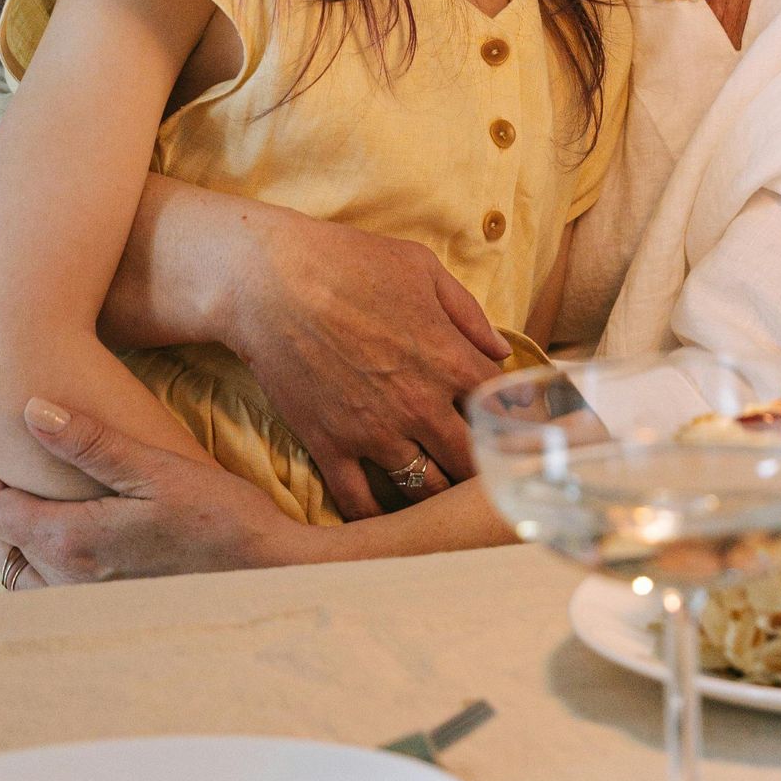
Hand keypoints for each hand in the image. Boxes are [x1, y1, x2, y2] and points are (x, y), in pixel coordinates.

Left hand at [0, 397, 303, 584]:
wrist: (265, 571)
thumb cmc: (220, 517)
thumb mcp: (156, 468)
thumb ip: (91, 442)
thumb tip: (33, 412)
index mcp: (74, 541)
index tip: (3, 443)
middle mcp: (70, 581)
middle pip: (2, 542)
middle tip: (10, 466)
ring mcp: (87, 603)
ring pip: (20, 573)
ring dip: (14, 538)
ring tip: (28, 503)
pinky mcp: (108, 611)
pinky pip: (48, 593)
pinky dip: (38, 565)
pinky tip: (61, 543)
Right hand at [111, 191, 511, 520]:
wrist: (270, 281)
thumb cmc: (350, 263)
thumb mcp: (423, 269)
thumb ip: (467, 314)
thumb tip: (498, 351)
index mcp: (450, 360)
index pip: (501, 410)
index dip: (511, 422)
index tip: (510, 429)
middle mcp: (420, 405)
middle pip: (470, 460)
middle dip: (481, 469)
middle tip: (482, 472)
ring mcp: (374, 433)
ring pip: (423, 490)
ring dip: (436, 495)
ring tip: (440, 493)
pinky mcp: (330, 448)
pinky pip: (360, 503)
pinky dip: (377, 517)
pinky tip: (386, 517)